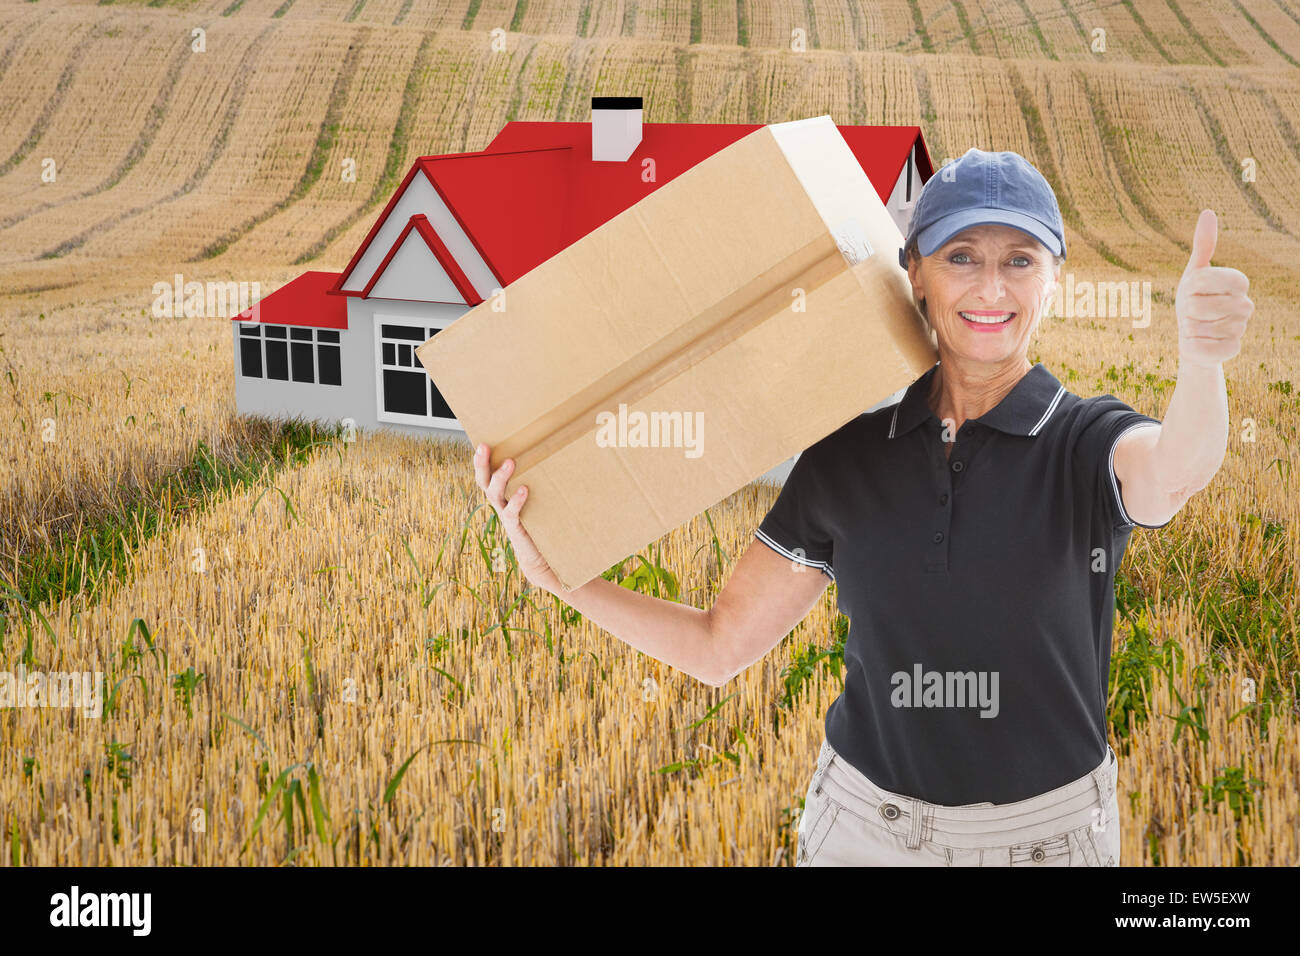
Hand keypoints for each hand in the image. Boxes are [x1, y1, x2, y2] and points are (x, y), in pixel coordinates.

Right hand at [473, 443, 563, 593]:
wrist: (543, 557)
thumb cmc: (543, 524)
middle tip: (484, 447)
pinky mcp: (516, 529)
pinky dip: (516, 501)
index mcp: (504, 495)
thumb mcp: (541, 501)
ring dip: (501, 477)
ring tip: (510, 462)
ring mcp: (507, 516)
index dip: (481, 461)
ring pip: (494, 494)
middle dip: (482, 464)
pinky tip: (525, 490)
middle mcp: (501, 504)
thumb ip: (544, 484)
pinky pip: (511, 513)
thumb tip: (564, 455)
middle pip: (484, 482)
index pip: (487, 475)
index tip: (483, 444)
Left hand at [1175, 209, 1252, 367]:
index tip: (1194, 289)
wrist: (1192, 336)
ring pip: (1197, 327)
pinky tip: (1198, 342)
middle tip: (1192, 312)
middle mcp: (1246, 305)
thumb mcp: (1194, 272)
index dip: (1191, 285)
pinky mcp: (1231, 350)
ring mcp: (1241, 329)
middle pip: (1198, 304)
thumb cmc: (1193, 299)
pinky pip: (1200, 347)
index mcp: (1239, 282)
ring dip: (1187, 328)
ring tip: (1196, 326)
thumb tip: (1208, 212)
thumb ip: (1204, 245)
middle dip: (1186, 309)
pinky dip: (1191, 345)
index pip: (1205, 278)